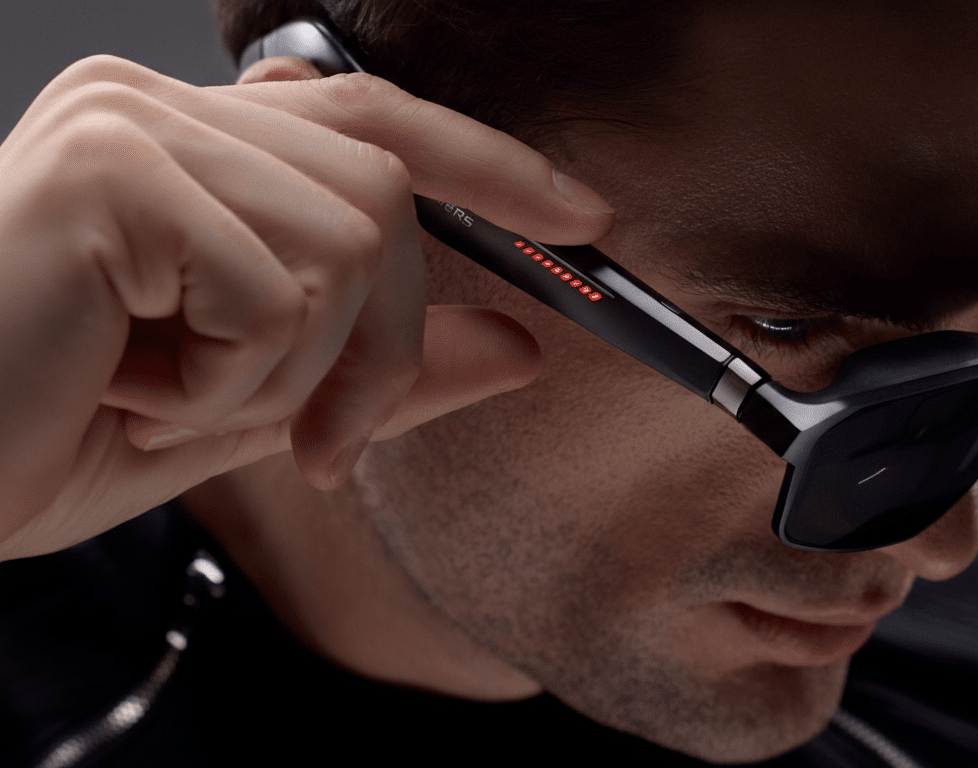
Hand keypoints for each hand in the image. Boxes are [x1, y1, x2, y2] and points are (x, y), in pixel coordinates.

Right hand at [0, 55, 612, 559]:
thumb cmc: (35, 433)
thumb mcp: (251, 411)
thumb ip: (384, 369)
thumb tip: (513, 342)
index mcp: (183, 147)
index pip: (374, 118)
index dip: (490, 163)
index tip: (580, 215)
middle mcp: (156, 110)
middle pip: (385, 191)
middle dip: (389, 343)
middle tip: (324, 446)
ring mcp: (132, 130)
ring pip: (352, 243)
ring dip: (300, 374)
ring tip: (184, 408)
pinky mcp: (113, 176)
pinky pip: (278, 290)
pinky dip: (233, 382)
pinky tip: (135, 391)